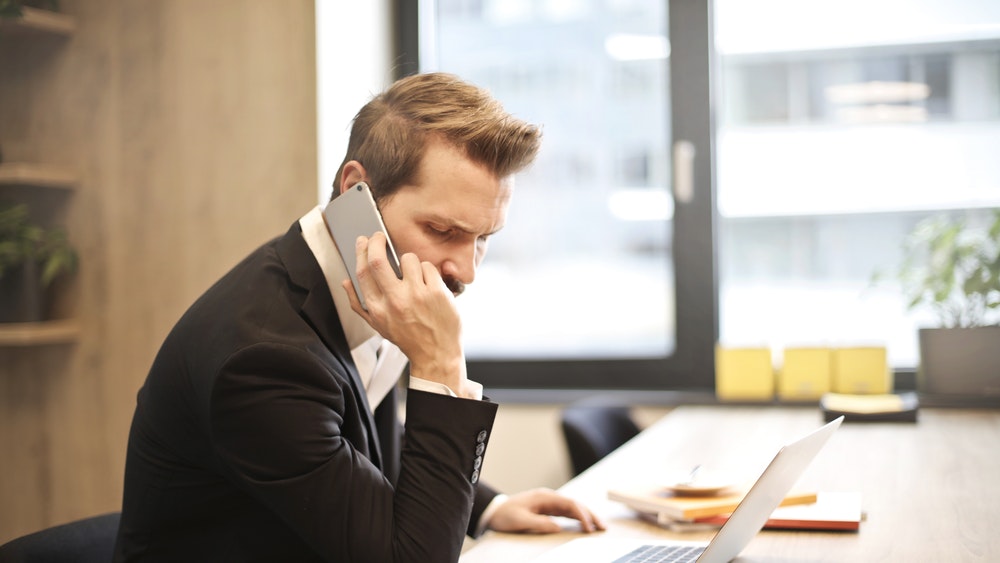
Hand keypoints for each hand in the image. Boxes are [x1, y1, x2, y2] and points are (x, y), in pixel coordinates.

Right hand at [344, 233, 470, 395]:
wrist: (436, 354)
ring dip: (410, 261)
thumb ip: (358, 303)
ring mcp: (416, 295)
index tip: (364, 241)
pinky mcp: (436, 292)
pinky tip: (429, 284)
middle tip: (380, 236)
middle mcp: (394, 301)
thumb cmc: (407, 338)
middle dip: (377, 241)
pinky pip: (428, 267)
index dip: (361, 251)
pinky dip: (428, 271)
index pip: (363, 272)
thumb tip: (345, 281)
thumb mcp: (377, 325)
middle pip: (378, 260)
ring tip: (414, 275)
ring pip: (408, 259)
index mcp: (377, 308)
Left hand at [487, 488, 606, 533]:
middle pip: (575, 504)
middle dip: (590, 515)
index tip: (589, 527)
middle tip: (603, 527)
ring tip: (598, 527)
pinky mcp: (547, 510)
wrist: (494, 511)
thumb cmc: (505, 515)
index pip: (570, 504)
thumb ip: (539, 523)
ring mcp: (549, 503)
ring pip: (573, 508)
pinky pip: (566, 513)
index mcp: (544, 497)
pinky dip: (577, 518)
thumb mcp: (520, 520)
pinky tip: (585, 525)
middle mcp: (549, 498)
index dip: (582, 515)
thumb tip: (558, 527)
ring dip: (586, 517)